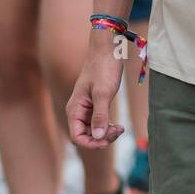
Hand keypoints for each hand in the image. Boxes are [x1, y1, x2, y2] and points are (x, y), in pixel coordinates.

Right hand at [67, 29, 126, 148]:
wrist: (107, 50)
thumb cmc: (104, 68)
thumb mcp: (103, 92)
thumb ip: (100, 115)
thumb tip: (98, 137)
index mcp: (74, 109)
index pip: (77, 137)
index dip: (91, 143)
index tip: (107, 140)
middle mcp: (78, 111)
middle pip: (86, 136)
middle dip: (101, 138)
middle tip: (118, 130)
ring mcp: (86, 108)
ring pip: (93, 131)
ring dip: (106, 133)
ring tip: (120, 128)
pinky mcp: (96, 105)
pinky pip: (99, 123)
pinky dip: (108, 126)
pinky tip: (118, 125)